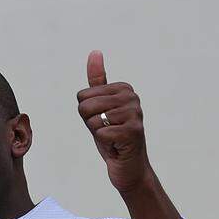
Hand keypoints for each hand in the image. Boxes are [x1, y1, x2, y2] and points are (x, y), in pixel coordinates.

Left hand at [76, 50, 152, 194]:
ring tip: (112, 138)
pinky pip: (102, 134)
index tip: (103, 121)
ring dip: (98, 134)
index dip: (87, 114)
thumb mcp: (100, 107)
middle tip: (106, 131)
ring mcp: (135, 114)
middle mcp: (132, 97)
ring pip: (93, 120)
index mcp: (123, 88)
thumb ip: (97, 81)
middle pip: (85, 106)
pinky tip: (116, 146)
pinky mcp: (133, 132)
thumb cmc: (113, 137)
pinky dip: (105, 144)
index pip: (82, 96)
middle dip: (90, 124)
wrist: (129, 166)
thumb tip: (95, 52)